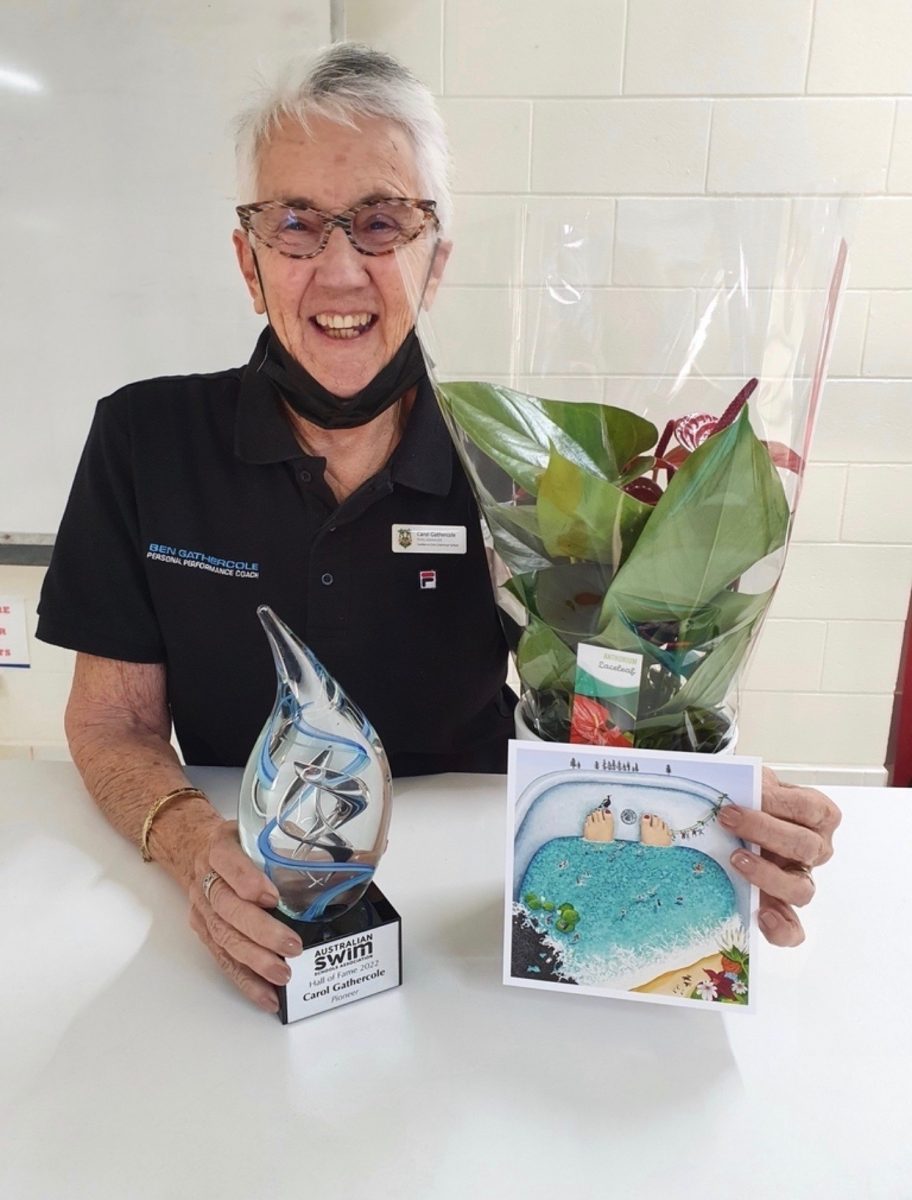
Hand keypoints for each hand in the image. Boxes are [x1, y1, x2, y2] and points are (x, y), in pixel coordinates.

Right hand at [187, 819, 302, 1012]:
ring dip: (255, 961)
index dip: (247, 880)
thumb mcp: (260, 831)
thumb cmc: (237, 843)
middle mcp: (207, 879)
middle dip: (261, 931)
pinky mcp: (204, 932)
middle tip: (291, 946)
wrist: (195, 850)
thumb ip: (298, 845)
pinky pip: (223, 959)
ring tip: (282, 975)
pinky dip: (245, 980)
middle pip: (228, 908)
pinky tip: (266, 995)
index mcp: (220, 847)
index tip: (272, 896)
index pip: (228, 862)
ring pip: (225, 938)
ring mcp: (204, 909)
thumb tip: (361, 856)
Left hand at [719, 767, 840, 946]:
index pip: (808, 808)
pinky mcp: (782, 906)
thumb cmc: (755, 800)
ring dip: (767, 876)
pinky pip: (793, 928)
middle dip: (764, 831)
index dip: (775, 803)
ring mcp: (801, 879)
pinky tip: (761, 915)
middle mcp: (816, 848)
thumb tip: (731, 790)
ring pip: (801, 889)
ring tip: (736, 860)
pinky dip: (781, 928)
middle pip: (804, 846)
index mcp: (818, 814)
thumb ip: (752, 785)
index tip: (740, 799)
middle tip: (728, 820)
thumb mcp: (756, 783)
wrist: (741, 821)